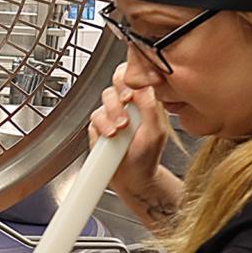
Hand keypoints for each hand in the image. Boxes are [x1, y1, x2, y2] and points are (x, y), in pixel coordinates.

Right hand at [88, 63, 170, 197]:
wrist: (132, 178)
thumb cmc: (147, 156)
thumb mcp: (156, 131)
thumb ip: (150, 106)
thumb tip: (143, 84)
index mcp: (146, 99)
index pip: (138, 74)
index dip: (134, 76)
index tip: (135, 90)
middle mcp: (128, 102)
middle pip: (118, 78)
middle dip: (121, 91)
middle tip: (126, 101)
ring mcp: (112, 112)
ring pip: (106, 96)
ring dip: (113, 112)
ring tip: (121, 128)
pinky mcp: (98, 124)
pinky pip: (95, 116)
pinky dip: (102, 125)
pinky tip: (111, 135)